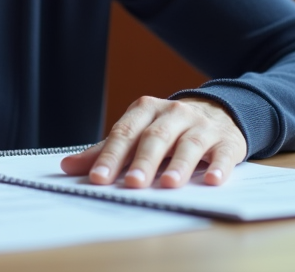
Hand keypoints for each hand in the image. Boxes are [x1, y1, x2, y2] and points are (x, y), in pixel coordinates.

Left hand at [60, 96, 245, 187]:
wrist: (218, 113)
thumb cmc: (168, 129)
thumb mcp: (137, 133)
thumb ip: (106, 150)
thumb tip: (67, 167)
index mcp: (146, 110)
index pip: (125, 132)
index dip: (111, 156)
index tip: (98, 178)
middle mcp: (174, 114)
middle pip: (155, 137)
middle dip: (143, 161)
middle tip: (133, 184)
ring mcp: (202, 126)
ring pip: (188, 144)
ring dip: (179, 164)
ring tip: (168, 184)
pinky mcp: (227, 141)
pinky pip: (223, 153)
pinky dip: (218, 167)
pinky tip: (211, 181)